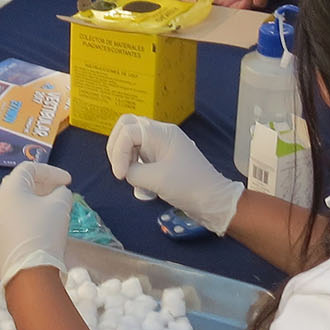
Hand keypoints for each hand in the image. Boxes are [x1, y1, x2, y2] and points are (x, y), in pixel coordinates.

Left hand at [0, 162, 73, 279]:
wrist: (29, 273)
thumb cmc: (44, 232)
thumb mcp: (60, 206)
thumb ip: (61, 193)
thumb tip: (58, 194)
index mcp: (9, 191)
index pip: (28, 169)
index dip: (51, 171)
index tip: (68, 181)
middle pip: (18, 187)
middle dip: (41, 186)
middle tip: (58, 192)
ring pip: (14, 208)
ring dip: (33, 205)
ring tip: (51, 211)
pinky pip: (11, 226)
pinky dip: (26, 222)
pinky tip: (39, 230)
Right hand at [105, 116, 241, 233]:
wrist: (213, 201)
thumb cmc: (189, 186)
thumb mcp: (156, 180)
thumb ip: (133, 172)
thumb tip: (126, 172)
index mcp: (162, 133)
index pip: (128, 131)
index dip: (118, 152)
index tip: (121, 175)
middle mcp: (161, 135)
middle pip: (127, 128)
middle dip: (117, 148)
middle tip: (120, 170)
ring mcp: (161, 146)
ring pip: (132, 143)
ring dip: (126, 159)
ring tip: (131, 179)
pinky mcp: (161, 160)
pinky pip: (140, 157)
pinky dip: (135, 169)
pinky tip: (142, 187)